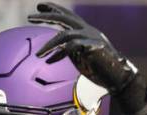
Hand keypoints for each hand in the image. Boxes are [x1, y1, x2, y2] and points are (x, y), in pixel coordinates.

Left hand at [28, 3, 146, 114]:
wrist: (116, 76)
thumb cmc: (98, 67)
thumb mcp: (79, 56)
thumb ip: (67, 51)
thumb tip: (50, 55)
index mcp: (85, 30)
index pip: (67, 15)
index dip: (54, 9)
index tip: (40, 6)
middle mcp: (87, 30)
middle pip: (64, 18)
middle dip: (46, 15)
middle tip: (30, 16)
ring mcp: (89, 37)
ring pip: (64, 34)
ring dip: (49, 44)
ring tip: (38, 54)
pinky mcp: (91, 47)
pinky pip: (70, 47)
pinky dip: (58, 54)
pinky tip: (50, 61)